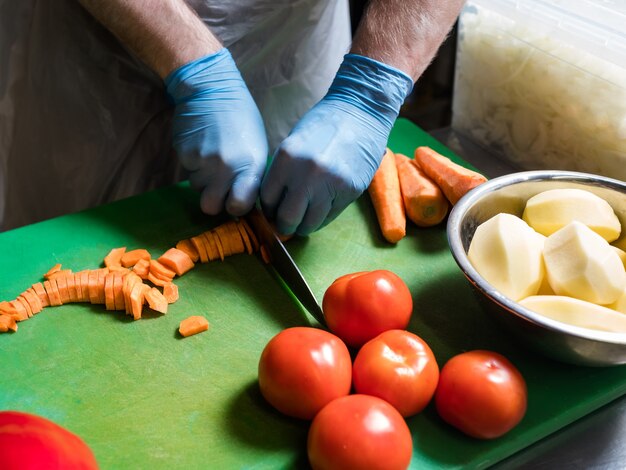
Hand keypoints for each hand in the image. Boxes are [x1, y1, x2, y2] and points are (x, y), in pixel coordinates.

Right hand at [165, 48, 267, 215]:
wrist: (211, 88)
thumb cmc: (240, 118)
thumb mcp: (257, 147)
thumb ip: (251, 176)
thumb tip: (245, 200)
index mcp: (251, 166)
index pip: (239, 206)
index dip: (235, 207)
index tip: (235, 199)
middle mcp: (227, 167)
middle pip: (211, 207)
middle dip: (213, 200)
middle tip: (218, 187)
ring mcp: (204, 161)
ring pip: (197, 189)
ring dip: (203, 180)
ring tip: (211, 157)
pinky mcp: (185, 154)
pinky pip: (188, 171)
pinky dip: (193, 164)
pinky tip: (201, 146)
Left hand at [260, 54, 412, 235]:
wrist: (361, 111)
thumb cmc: (324, 125)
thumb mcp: (293, 145)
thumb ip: (282, 173)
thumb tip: (274, 206)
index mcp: (286, 158)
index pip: (267, 200)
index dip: (269, 210)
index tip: (273, 212)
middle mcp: (306, 173)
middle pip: (287, 218)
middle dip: (285, 225)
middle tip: (288, 224)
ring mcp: (330, 184)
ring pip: (310, 223)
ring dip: (305, 226)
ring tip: (305, 219)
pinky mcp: (350, 191)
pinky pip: (331, 216)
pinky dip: (323, 217)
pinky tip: (322, 209)